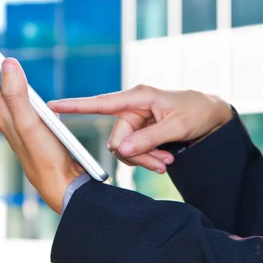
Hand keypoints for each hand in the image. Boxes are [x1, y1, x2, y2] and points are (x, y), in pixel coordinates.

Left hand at [0, 47, 84, 213]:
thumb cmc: (46, 158)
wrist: (62, 185)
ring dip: (1, 79)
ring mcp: (21, 127)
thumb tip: (8, 63)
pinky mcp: (35, 132)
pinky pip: (21, 106)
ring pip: (6, 98)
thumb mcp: (30, 123)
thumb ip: (18, 94)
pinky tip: (27, 94)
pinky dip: (19, 92)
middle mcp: (9, 121)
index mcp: (4, 116)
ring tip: (2, 66)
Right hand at [48, 85, 232, 173]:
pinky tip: (166, 160)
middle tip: (162, 164)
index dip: (75, 106)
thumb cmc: (196, 112)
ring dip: (145, 159)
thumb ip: (147, 139)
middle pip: (117, 139)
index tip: (51, 106)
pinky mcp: (142, 132)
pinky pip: (135, 151)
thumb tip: (120, 151)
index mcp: (137, 97)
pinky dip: (149, 159)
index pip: (100, 103)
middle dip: (137, 155)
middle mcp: (133, 108)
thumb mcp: (175, 127)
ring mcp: (137, 121)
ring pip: (125, 149)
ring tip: (168, 162)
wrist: (212, 115)